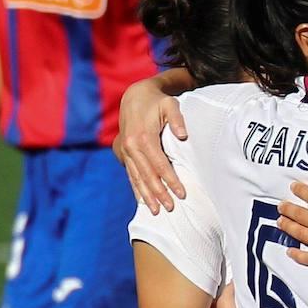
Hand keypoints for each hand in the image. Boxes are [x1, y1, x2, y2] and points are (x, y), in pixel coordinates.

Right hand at [113, 78, 186, 213]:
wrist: (134, 97)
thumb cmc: (157, 101)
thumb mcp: (170, 104)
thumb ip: (177, 119)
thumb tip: (183, 136)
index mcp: (144, 137)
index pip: (160, 164)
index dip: (171, 180)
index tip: (182, 193)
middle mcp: (132, 147)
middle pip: (148, 175)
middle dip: (159, 193)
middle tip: (171, 208)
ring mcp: (126, 151)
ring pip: (137, 178)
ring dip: (146, 196)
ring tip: (156, 211)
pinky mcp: (124, 153)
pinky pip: (130, 174)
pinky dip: (137, 188)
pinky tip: (142, 201)